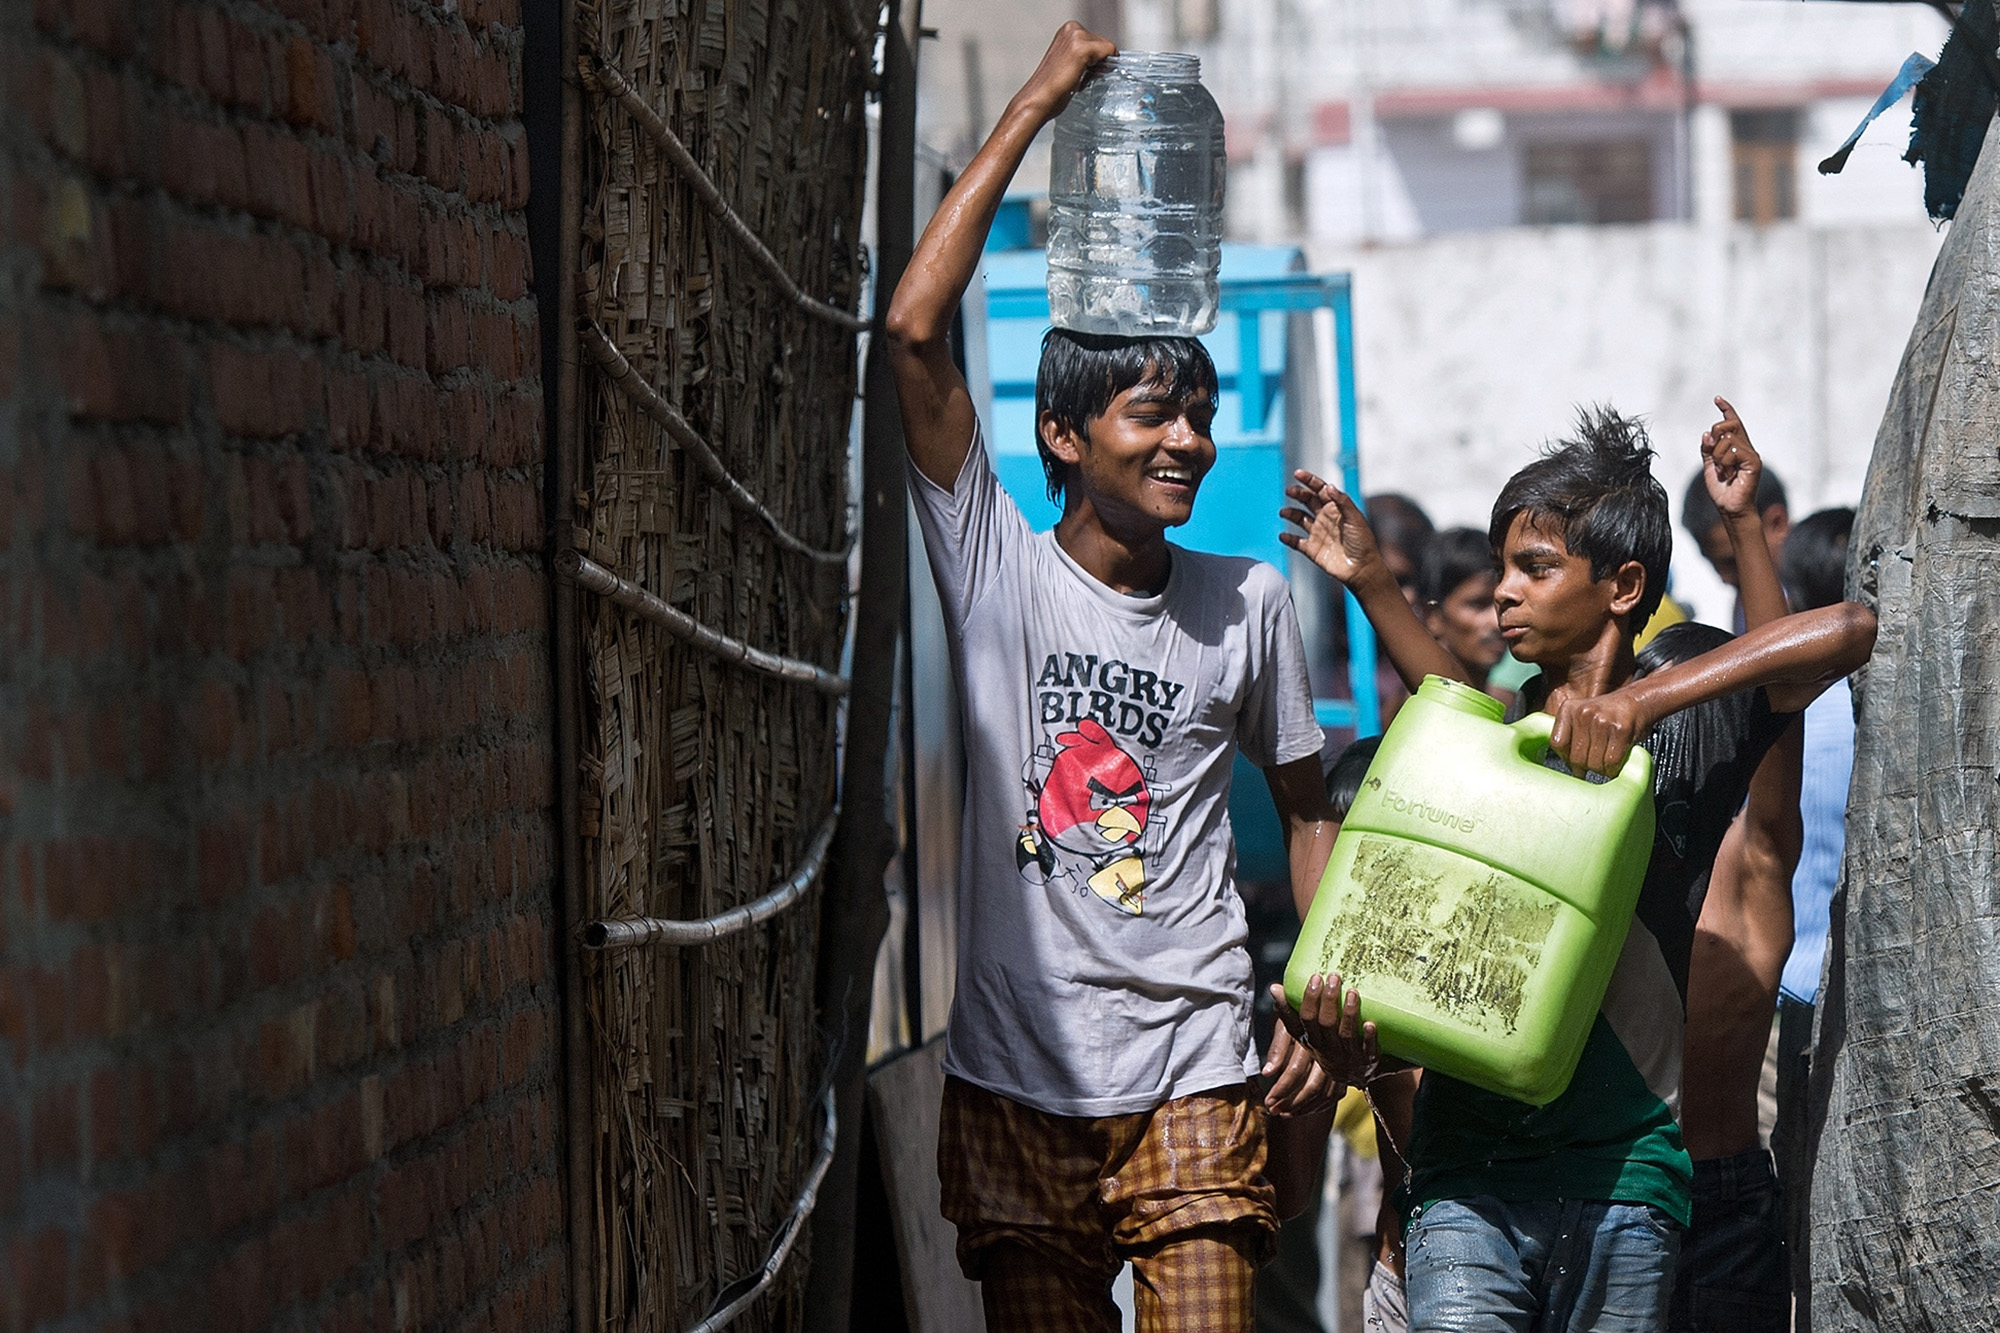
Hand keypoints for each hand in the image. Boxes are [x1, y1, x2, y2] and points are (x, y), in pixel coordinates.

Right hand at [1011, 23, 1116, 119]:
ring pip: (1108, 49)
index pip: (1099, 41)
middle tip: (1077, 76)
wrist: (1038, 99)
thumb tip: (1105, 62)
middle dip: (1098, 62)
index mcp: (1068, 30)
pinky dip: (1101, 70)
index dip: (1095, 60)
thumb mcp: (1069, 63)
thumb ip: (1085, 57)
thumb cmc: (1050, 88)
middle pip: (1105, 44)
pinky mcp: (1082, 48)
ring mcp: (1077, 36)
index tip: (1079, 71)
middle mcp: (1073, 28)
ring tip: (1077, 77)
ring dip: (1098, 67)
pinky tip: (1081, 78)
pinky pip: (1109, 53)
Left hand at [1261, 1016, 1344, 1115]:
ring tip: (1285, 1114)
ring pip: (1323, 1093)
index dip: (1282, 1088)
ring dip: (1303, 1106)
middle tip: (1273, 1110)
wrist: (1337, 1002)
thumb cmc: (1305, 1010)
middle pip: (1311, 1087)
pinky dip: (1319, 1105)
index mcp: (1312, 1042)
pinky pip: (1335, 1094)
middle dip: (1291, 1101)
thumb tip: (1267, 1072)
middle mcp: (1327, 1055)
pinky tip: (1306, 1111)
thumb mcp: (1289, 1022)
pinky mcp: (1347, 1071)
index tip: (1268, 1101)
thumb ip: (1279, 1046)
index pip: (1295, 1072)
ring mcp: (1339, 1064)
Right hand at [1267, 975, 1376, 1094]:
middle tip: (1334, 977)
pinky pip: (1368, 1049)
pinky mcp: (1367, 1060)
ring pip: (1346, 1035)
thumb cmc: (1328, 1044)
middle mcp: (1327, 1049)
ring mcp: (1347, 1056)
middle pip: (1325, 1023)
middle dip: (1329, 1000)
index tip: (1315, 978)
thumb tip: (1274, 988)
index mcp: (1311, 1040)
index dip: (1308, 999)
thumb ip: (1292, 1011)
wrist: (1354, 1075)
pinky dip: (1369, 1037)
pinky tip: (1370, 1023)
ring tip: (1352, 992)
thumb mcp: (1308, 1032)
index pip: (1304, 1019)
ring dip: (1349, 1013)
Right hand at [1279, 472, 1387, 591]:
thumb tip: (1328, 486)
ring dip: (1291, 513)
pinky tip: (1283, 535)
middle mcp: (1325, 518)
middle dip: (1298, 494)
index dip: (1309, 481)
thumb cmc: (1363, 542)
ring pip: (1299, 518)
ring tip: (1284, 512)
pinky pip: (1296, 542)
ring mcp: (1318, 533)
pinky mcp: (1312, 549)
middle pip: (1308, 501)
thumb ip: (1342, 502)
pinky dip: (1288, 538)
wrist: (1362, 569)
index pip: (1321, 490)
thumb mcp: (1355, 518)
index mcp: (1336, 508)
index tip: (1298, 474)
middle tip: (1289, 491)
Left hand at [1548, 684, 1652, 776]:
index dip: (1566, 757)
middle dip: (1586, 766)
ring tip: (1606, 759)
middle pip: (1576, 758)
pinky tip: (1616, 762)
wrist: (1639, 700)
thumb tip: (1568, 766)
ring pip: (1593, 763)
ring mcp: (1601, 721)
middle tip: (1594, 761)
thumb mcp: (1583, 717)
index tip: (1573, 761)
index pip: (1557, 743)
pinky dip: (1613, 769)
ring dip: (1601, 769)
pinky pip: (1611, 762)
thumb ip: (1571, 737)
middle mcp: (1583, 713)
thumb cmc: (1610, 713)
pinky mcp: (1620, 730)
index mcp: (1569, 709)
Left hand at [1701, 397, 1764, 523]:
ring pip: (1726, 439)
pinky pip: (1732, 451)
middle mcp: (1746, 448)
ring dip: (1717, 456)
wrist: (1730, 508)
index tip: (1717, 399)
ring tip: (1724, 471)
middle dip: (1714, 435)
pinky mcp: (1753, 461)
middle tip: (1713, 454)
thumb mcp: (1709, 467)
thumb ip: (1707, 450)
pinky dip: (1724, 462)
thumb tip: (1706, 433)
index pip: (1732, 424)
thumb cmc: (1722, 490)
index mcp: (1736, 448)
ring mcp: (1751, 454)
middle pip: (1728, 426)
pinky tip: (1729, 473)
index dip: (1726, 410)